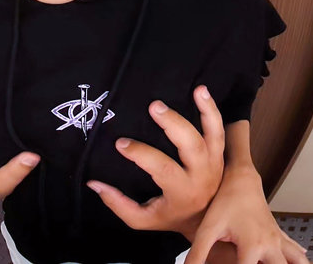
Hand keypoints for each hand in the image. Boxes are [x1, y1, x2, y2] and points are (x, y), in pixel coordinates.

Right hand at [85, 85, 224, 237]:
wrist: (206, 222)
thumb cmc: (171, 216)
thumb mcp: (143, 219)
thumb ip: (118, 204)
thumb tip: (93, 183)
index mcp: (183, 192)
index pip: (163, 168)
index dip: (141, 153)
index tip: (121, 143)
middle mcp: (202, 176)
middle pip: (193, 147)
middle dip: (174, 124)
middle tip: (154, 106)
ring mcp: (215, 163)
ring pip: (213, 135)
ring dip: (205, 111)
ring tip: (195, 91)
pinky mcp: (219, 154)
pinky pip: (219, 131)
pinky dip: (213, 111)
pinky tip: (202, 91)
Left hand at [184, 166, 309, 263]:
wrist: (241, 179)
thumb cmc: (225, 202)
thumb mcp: (207, 228)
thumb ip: (197, 253)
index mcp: (252, 247)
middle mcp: (270, 246)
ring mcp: (278, 241)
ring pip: (298, 262)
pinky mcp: (279, 235)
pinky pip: (295, 252)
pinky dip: (298, 260)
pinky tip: (303, 258)